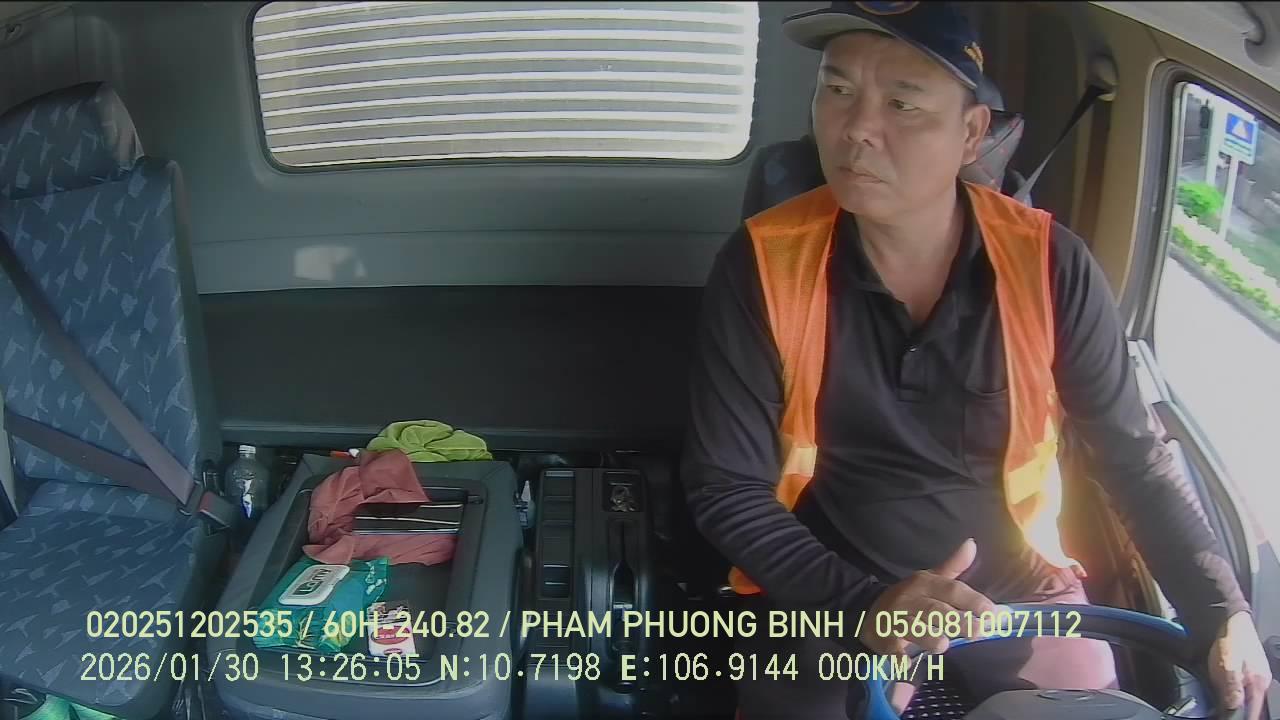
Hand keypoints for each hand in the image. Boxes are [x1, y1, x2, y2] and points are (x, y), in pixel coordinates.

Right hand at [857, 538, 999, 654]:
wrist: (869, 609)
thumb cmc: (910, 597)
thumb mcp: (930, 579)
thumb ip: (953, 566)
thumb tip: (972, 544)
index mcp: (924, 584)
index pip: (951, 590)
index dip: (972, 600)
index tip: (992, 613)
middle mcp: (910, 600)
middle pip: (935, 610)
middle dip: (957, 621)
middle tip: (978, 631)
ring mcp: (895, 619)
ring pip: (913, 627)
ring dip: (927, 636)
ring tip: (943, 645)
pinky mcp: (884, 638)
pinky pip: (891, 647)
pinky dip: (898, 656)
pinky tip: (906, 663)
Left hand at [1208, 611, 1271, 719]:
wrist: (1229, 618)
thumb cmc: (1230, 638)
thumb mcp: (1228, 665)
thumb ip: (1232, 687)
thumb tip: (1234, 707)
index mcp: (1258, 683)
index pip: (1252, 711)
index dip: (1240, 717)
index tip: (1228, 718)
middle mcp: (1259, 682)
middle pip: (1248, 704)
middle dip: (1235, 709)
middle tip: (1220, 709)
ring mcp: (1252, 675)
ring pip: (1243, 696)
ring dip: (1231, 700)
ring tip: (1219, 699)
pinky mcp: (1244, 670)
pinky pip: (1238, 686)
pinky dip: (1229, 689)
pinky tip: (1219, 686)